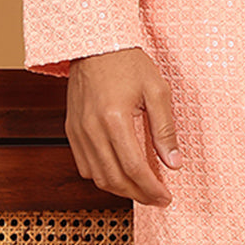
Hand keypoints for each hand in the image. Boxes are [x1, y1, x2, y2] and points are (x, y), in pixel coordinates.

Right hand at [65, 46, 181, 206]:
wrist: (97, 45)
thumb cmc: (129, 63)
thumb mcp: (157, 90)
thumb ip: (165, 129)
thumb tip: (173, 162)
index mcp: (114, 119)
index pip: (134, 167)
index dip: (151, 188)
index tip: (166, 197)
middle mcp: (92, 129)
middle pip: (113, 178)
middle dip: (137, 195)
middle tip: (157, 199)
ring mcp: (77, 131)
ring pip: (96, 176)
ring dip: (119, 189)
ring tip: (141, 190)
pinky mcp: (71, 130)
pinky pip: (84, 165)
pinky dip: (102, 176)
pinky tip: (119, 174)